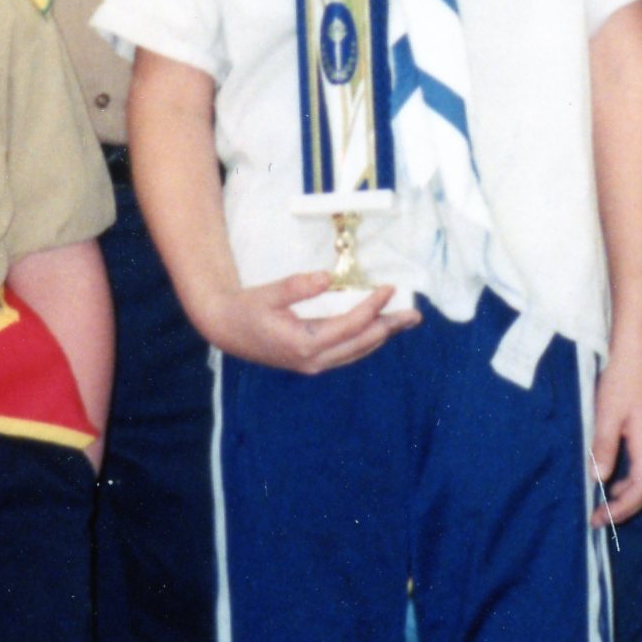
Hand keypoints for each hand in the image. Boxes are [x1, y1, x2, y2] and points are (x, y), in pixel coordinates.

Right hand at [188, 275, 417, 374]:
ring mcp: (313, 364)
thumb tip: (327, 277)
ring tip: (404, 322)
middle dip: (389, 328)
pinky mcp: (312, 362)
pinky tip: (378, 329)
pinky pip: (347, 353)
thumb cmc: (246, 309)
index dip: (372, 307)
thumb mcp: (268, 293)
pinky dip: (366, 340)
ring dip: (382, 336)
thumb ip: (296, 287)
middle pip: (362, 344)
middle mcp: (313, 360)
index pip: (350, 326)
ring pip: (357, 351)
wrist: (226, 330)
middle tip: (415, 315)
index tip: (389, 288)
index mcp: (304, 343)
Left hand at [591, 357, 641, 526]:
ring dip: (626, 495)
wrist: (636, 353)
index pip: (640, 490)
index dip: (621, 510)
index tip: (599, 519)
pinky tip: (612, 479)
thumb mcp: (606, 416)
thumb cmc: (621, 382)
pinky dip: (628, 479)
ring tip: (603, 504)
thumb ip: (604, 448)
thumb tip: (598, 479)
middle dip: (623, 508)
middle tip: (598, 519)